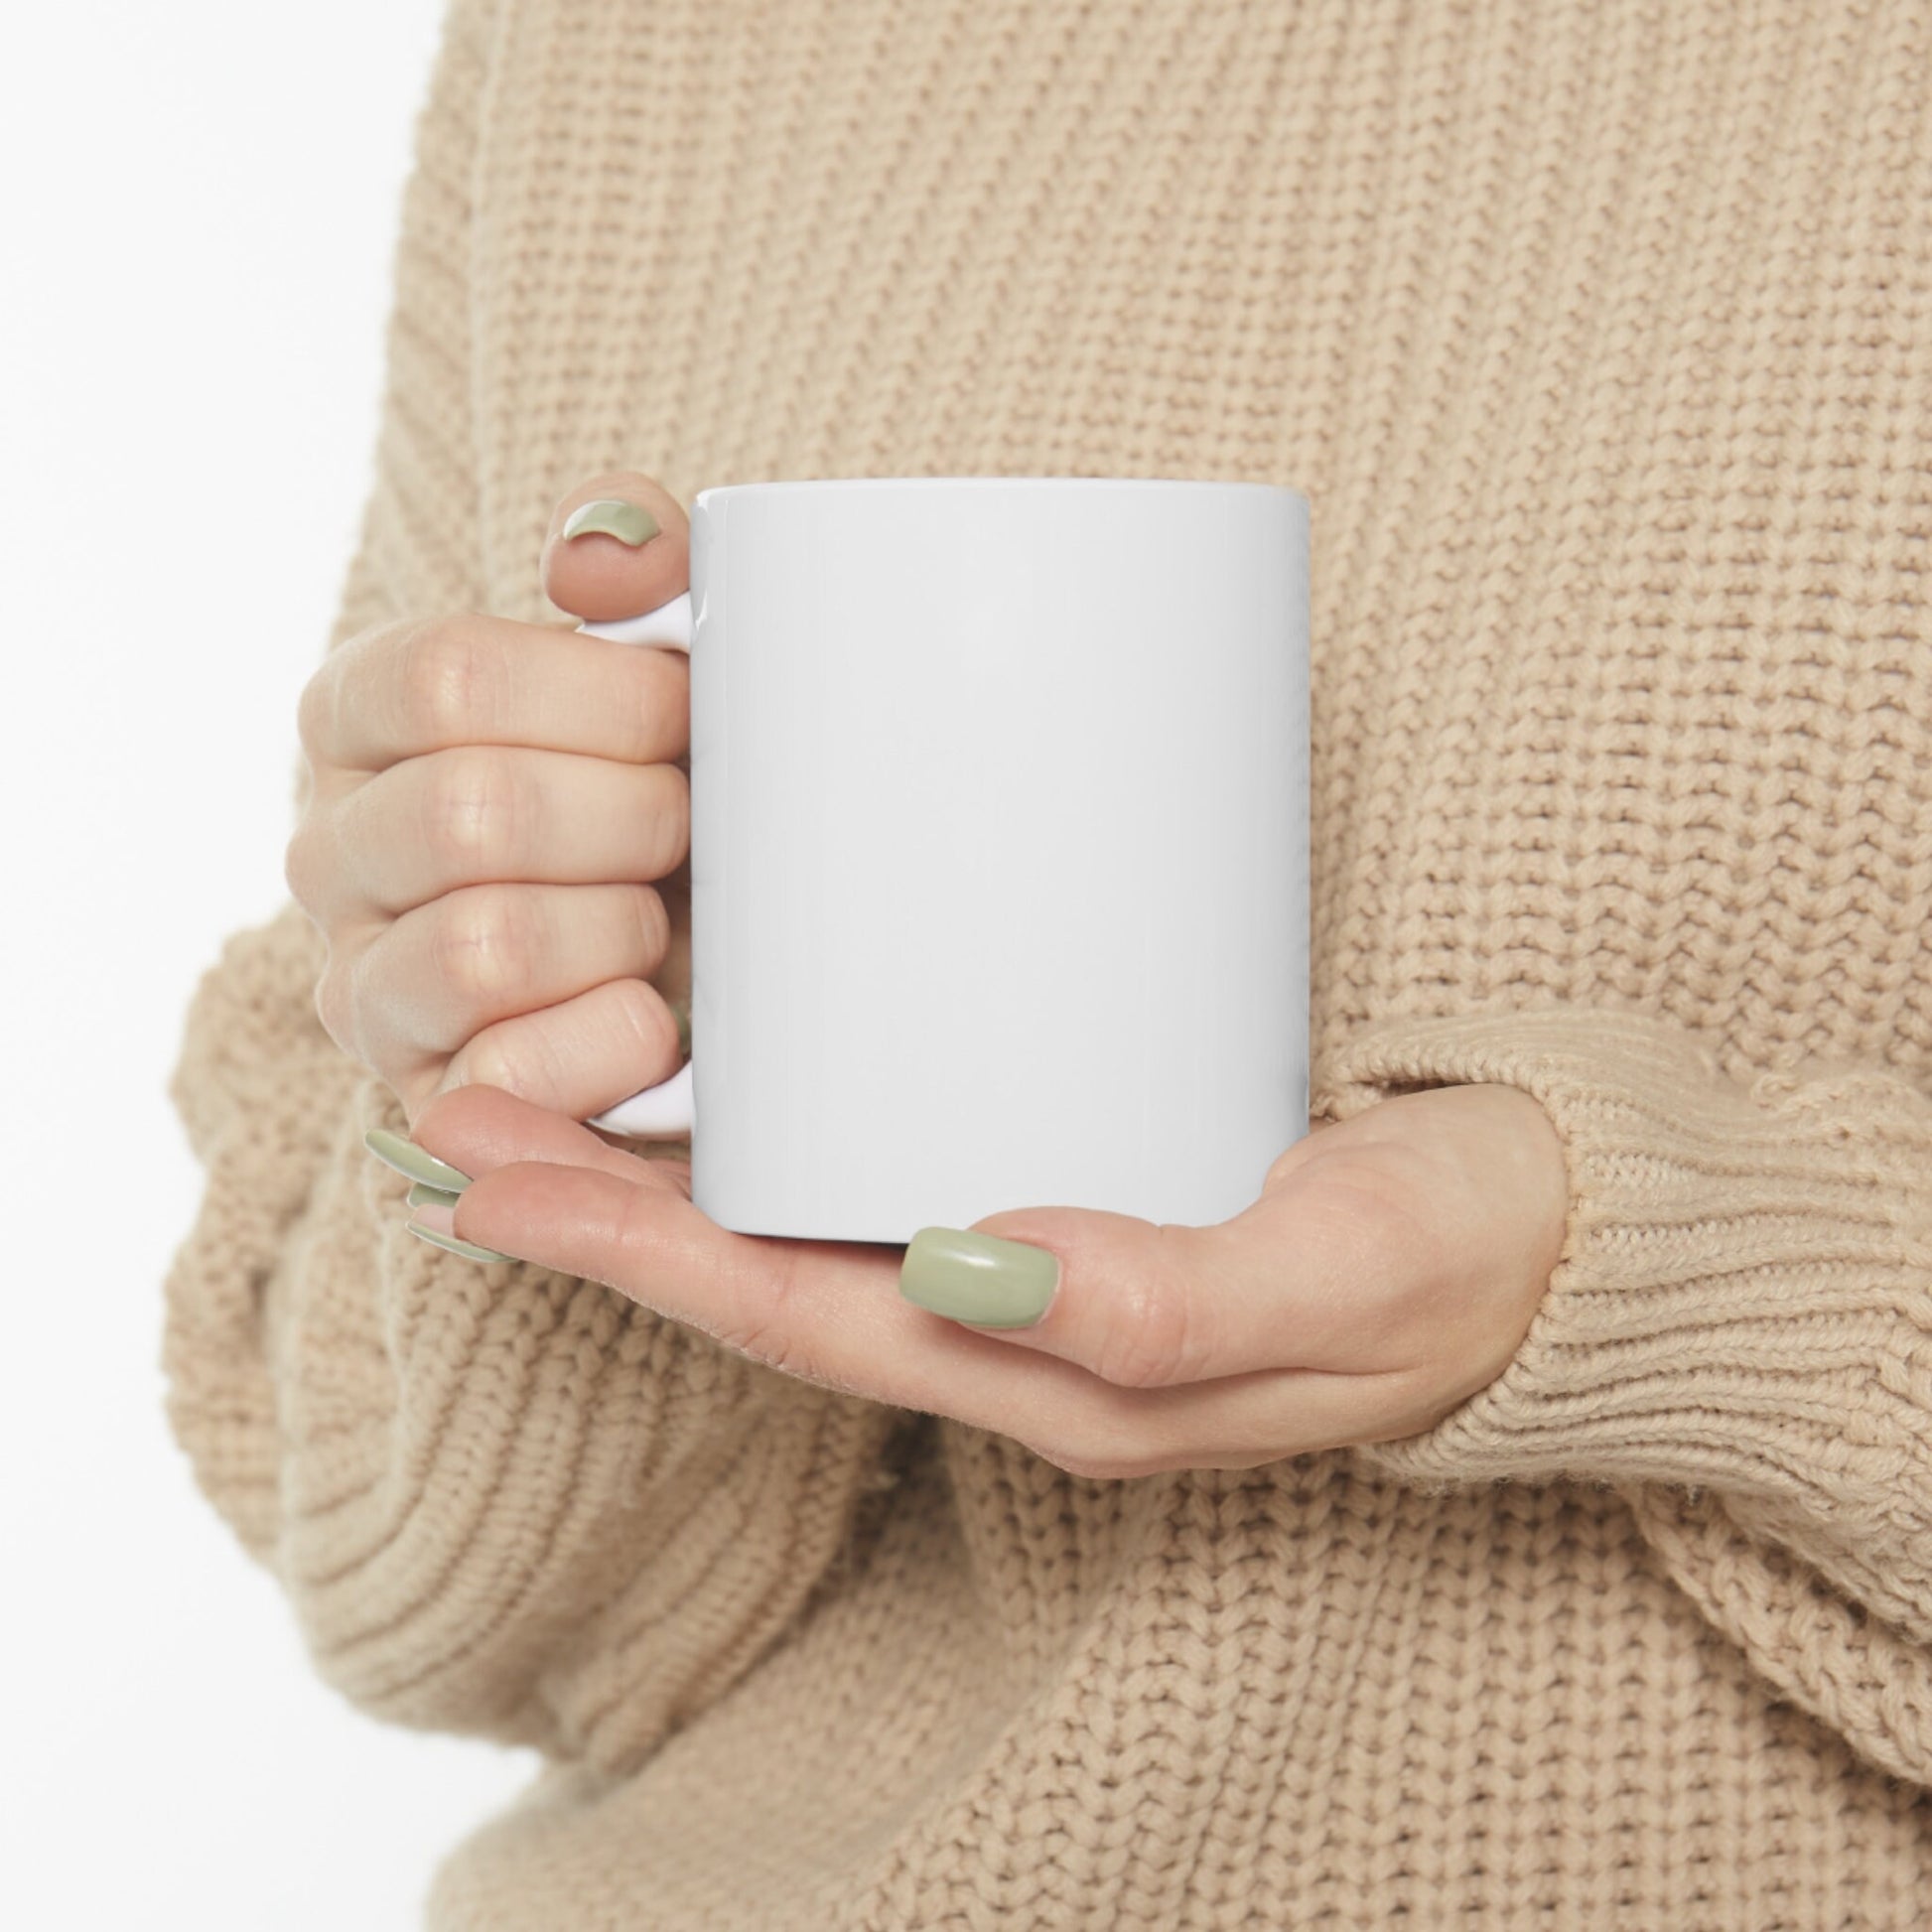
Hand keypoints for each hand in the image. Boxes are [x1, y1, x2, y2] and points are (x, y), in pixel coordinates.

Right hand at [287, 472, 694, 1130]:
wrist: (703, 951)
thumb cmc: (669, 785)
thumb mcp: (664, 657)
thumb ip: (639, 562)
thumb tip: (596, 559)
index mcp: (360, 716)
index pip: (445, 677)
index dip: (603, 698)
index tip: (685, 713)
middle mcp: (329, 850)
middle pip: (472, 813)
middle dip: (632, 819)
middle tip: (690, 826)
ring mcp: (364, 987)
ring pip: (483, 946)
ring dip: (622, 929)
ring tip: (659, 920)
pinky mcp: (426, 1100)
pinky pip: (508, 1076)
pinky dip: (616, 1041)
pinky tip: (657, 1015)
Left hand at [390, 1079, 1569, 1476]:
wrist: (1556, 1234)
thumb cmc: (1458, 1256)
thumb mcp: (1342, 1275)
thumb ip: (1172, 1295)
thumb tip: (975, 1267)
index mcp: (1058, 1374)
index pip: (799, 1320)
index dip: (634, 1256)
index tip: (487, 1176)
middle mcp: (1021, 1333)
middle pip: (767, 1278)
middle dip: (601, 1210)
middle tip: (452, 1113)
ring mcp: (1040, 1269)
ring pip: (812, 1231)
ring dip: (668, 1171)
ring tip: (537, 1084)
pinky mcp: (1077, 1183)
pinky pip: (891, 1175)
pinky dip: (784, 1130)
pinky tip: (736, 1066)